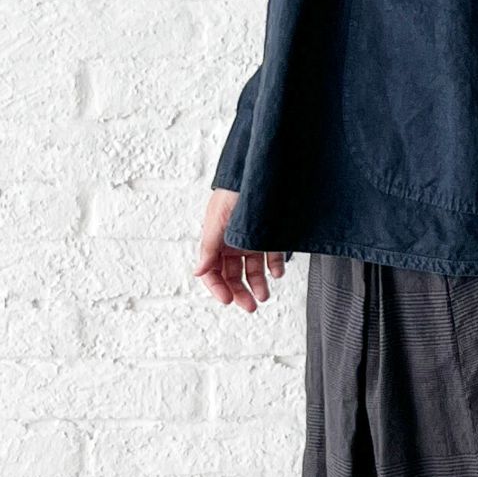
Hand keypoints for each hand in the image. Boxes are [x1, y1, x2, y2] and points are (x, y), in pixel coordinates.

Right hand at [193, 188, 286, 311]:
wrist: (260, 170)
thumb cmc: (233, 191)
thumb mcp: (218, 219)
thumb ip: (209, 247)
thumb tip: (199, 271)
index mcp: (216, 240)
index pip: (213, 271)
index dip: (218, 287)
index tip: (228, 299)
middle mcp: (232, 243)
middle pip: (234, 274)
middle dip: (240, 291)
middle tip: (250, 306)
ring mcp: (252, 240)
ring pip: (254, 268)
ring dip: (258, 283)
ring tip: (265, 295)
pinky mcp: (270, 235)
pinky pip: (272, 256)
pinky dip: (275, 266)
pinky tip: (278, 272)